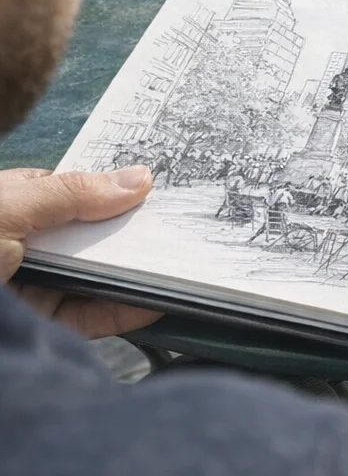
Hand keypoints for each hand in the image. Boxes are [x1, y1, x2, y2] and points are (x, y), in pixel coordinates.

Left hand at [1, 166, 160, 337]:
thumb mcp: (11, 205)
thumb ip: (76, 193)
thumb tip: (138, 178)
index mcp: (19, 202)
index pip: (82, 194)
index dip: (119, 195)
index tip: (160, 195)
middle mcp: (28, 243)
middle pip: (92, 237)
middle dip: (131, 234)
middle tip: (176, 230)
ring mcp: (34, 285)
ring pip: (94, 277)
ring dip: (132, 273)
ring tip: (173, 266)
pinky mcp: (38, 326)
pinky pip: (88, 316)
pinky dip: (121, 311)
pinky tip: (150, 300)